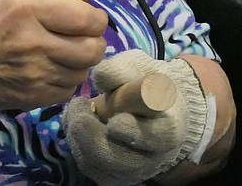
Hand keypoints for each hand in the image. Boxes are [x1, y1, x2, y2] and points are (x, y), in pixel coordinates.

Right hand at [0, 0, 107, 111]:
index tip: (88, 17)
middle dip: (94, 40)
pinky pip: (69, 89)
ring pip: (85, 70)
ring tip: (66, 53)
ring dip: (81, 61)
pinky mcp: (35, 98)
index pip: (86, 17)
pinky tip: (53, 69)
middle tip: (83, 36)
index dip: (95, 17)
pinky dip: (67, 79)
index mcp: (27, 11)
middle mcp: (36, 43)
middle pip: (93, 48)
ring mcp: (37, 74)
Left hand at [62, 51, 208, 185]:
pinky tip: (73, 124)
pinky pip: (92, 168)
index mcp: (169, 127)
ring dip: (81, 140)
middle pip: (123, 159)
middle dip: (94, 136)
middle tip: (79, 111)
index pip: (157, 136)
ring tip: (75, 113)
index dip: (134, 131)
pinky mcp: (116, 173)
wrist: (151, 104)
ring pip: (103, 166)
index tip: (115, 120)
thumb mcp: (135, 67)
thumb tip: (99, 76)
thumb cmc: (143, 82)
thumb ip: (119, 71)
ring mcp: (135, 168)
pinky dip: (77, 146)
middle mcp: (155, 155)